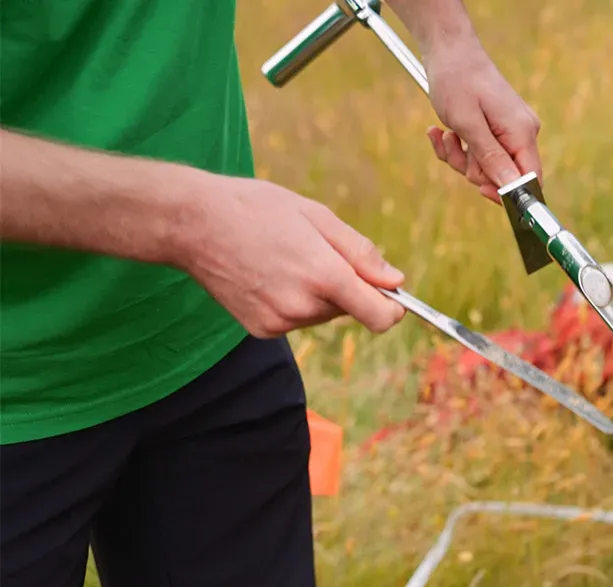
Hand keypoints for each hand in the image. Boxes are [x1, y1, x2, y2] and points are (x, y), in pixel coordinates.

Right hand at [172, 173, 405, 337]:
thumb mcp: (317, 216)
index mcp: (324, 276)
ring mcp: (280, 321)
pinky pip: (296, 320)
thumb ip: (361, 253)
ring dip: (318, 293)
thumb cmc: (257, 208)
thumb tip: (396, 281)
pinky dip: (293, 301)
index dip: (393, 308)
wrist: (192, 223)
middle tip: (315, 253)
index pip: (381, 317)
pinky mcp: (261, 329)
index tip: (391, 295)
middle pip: (351, 310)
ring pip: (323, 314)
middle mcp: (303, 305)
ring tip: (286, 259)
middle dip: (346, 286)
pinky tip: (268, 275)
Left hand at [424, 47, 541, 203]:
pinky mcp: (497, 128)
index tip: (481, 190)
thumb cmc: (456, 80)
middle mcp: (522, 133)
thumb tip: (510, 188)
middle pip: (504, 176)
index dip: (508, 193)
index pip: (530, 179)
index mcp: (522, 132)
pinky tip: (443, 132)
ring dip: (461, 157)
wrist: (449, 49)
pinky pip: (480, 153)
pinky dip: (459, 148)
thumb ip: (491, 157)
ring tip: (446, 134)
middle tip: (454, 145)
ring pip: (487, 166)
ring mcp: (510, 131)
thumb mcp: (468, 123)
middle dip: (473, 169)